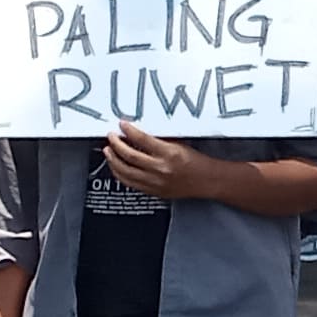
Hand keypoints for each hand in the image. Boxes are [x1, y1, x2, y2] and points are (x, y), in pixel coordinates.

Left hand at [103, 123, 219, 199]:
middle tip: (111, 137)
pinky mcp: (153, 191)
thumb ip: (158, 141)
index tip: (122, 125)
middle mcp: (160, 168)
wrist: (207, 180)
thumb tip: (137, 134)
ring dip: (113, 160)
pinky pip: (130, 183)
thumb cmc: (195, 161)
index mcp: (169, 153)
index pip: (142, 139)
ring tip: (109, 151)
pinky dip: (120, 174)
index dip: (129, 131)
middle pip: (130, 156)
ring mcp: (156, 182)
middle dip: (116, 145)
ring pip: (126, 171)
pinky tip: (116, 166)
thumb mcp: (178, 145)